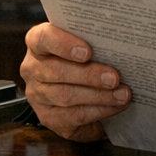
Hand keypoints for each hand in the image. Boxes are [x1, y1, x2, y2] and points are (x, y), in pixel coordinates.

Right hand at [20, 23, 130, 141]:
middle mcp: (33, 68)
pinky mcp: (48, 116)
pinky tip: (115, 106)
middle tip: (114, 78)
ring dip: (98, 96)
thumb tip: (119, 43)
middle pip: (57, 71)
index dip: (64, 44)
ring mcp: (38, 94)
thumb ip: (94, 40)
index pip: (43, 38)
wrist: (80, 87)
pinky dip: (98, 111)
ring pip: (66, 96)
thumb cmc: (85, 57)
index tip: (87, 52)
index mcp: (39, 43)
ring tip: (122, 94)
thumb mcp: (86, 43)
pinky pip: (73, 115)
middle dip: (89, 76)